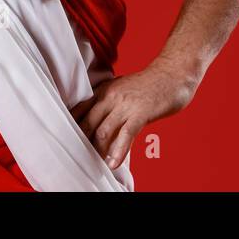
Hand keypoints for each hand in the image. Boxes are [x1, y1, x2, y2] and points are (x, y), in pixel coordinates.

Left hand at [71, 61, 198, 169]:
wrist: (173, 74)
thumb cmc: (149, 85)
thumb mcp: (122, 89)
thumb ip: (109, 104)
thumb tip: (99, 125)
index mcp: (104, 90)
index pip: (80, 110)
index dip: (71, 127)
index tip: (66, 141)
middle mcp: (111, 96)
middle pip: (88, 123)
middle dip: (82, 142)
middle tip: (80, 157)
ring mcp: (125, 104)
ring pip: (104, 131)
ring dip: (99, 151)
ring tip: (97, 164)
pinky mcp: (141, 113)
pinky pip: (126, 134)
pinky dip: (118, 151)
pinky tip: (114, 163)